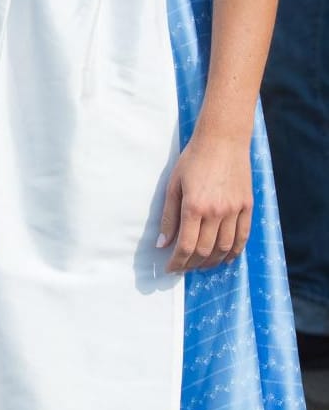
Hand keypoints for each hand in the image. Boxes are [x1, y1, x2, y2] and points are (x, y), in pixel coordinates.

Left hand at [157, 134, 252, 272]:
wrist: (222, 141)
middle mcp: (216, 212)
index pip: (186, 246)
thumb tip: (162, 244)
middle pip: (205, 251)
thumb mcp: (173, 185)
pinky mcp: (247, 206)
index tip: (171, 269)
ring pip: (225, 248)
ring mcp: (235, 210)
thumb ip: (168, 217)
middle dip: (192, 264)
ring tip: (200, 265)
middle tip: (183, 268)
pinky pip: (243, 236)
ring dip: (212, 262)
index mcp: (194, 207)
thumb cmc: (193, 160)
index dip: (177, 262)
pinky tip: (225, 258)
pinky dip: (234, 251)